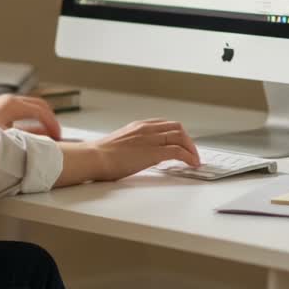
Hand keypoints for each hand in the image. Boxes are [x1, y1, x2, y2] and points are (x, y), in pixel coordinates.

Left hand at [0, 94, 61, 140]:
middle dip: (50, 121)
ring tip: (48, 139)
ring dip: (41, 124)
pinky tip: (33, 139)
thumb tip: (44, 145)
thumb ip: (27, 140)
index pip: (41, 110)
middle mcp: (7, 103)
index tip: (60, 138)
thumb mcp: (5, 139)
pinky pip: (22, 117)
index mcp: (11, 105)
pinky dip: (31, 126)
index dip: (53, 124)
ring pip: (31, 111)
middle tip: (58, 136)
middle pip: (39, 106)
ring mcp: (3, 107)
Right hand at [54, 119, 198, 186]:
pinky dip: (189, 157)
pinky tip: (192, 164)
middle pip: (177, 127)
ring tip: (195, 160)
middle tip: (192, 152)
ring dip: (192, 148)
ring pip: (181, 136)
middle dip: (188, 140)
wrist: (94, 157)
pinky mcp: (153, 151)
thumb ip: (132, 145)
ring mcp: (151, 139)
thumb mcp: (120, 144)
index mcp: (138, 126)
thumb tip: (137, 155)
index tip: (182, 143)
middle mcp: (146, 129)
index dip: (177, 134)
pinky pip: (178, 151)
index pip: (165, 124)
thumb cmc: (101, 155)